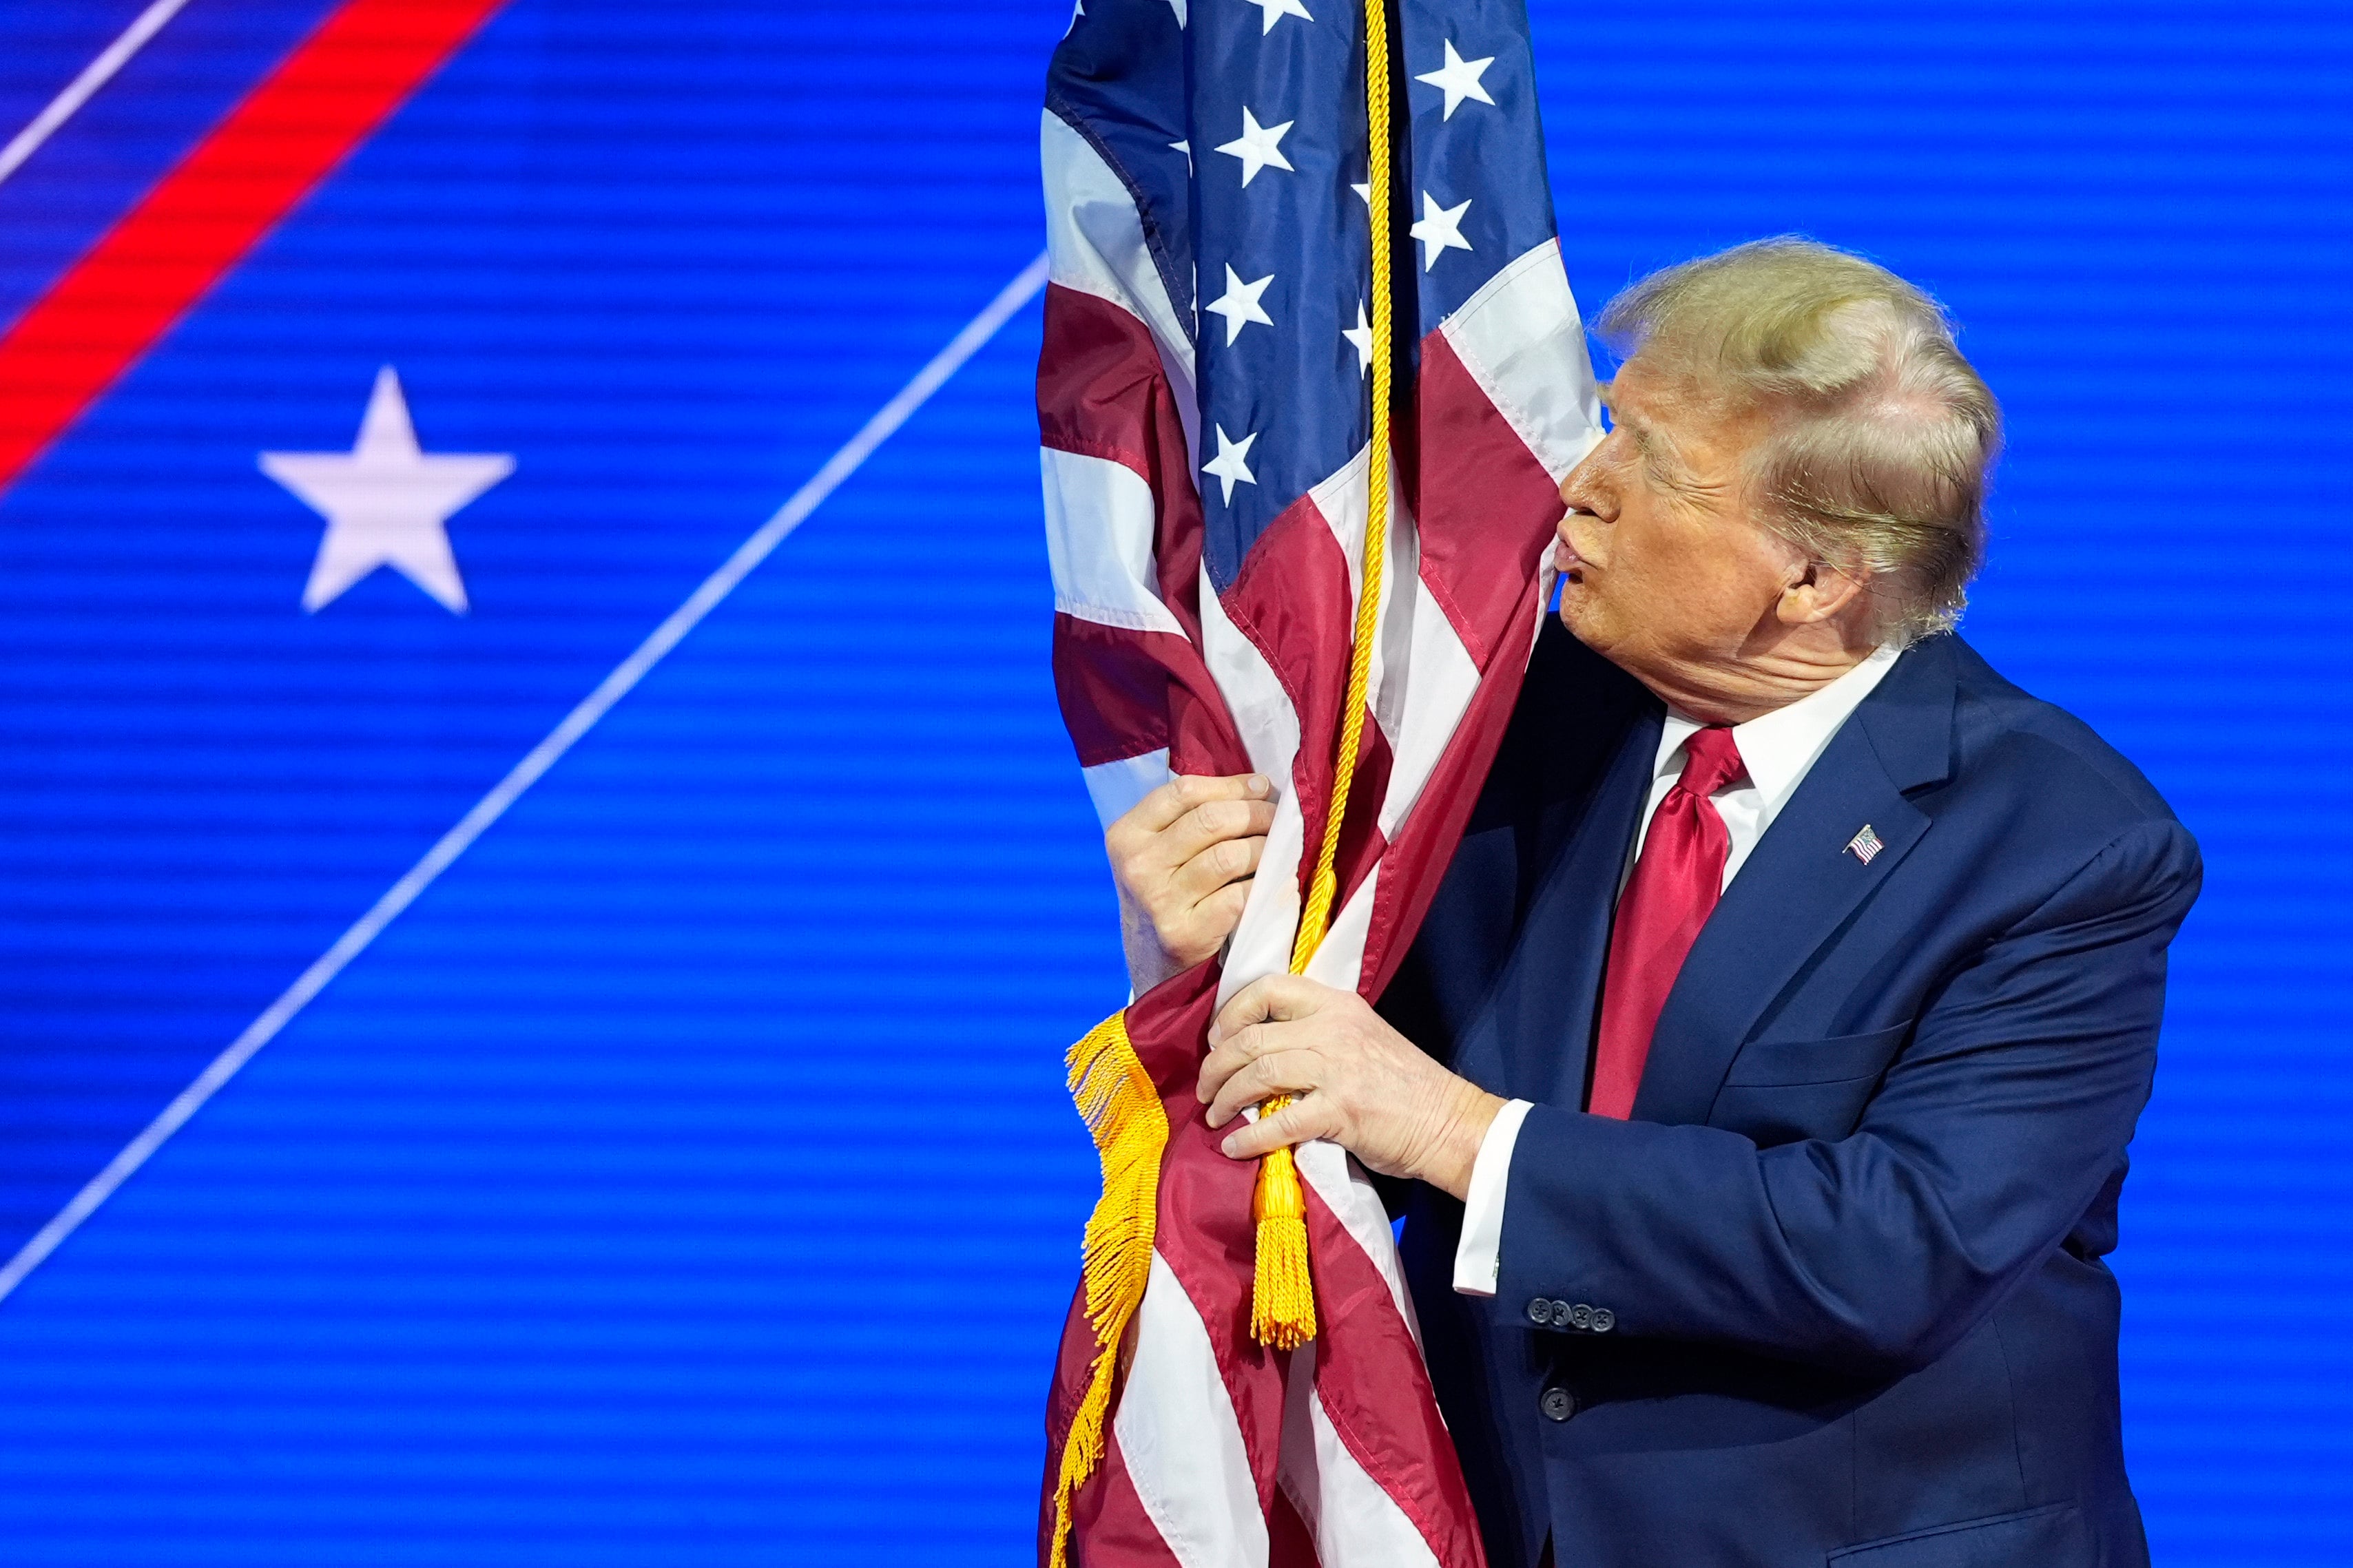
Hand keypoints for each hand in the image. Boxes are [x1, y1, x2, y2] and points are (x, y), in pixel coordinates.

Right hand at [1105, 773, 1276, 993]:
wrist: (1155, 972)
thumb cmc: (1168, 901)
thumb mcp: (1157, 856)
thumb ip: (1189, 818)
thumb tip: (1257, 785)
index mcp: (1125, 836)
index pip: (1184, 791)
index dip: (1231, 785)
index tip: (1262, 786)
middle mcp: (1137, 866)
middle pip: (1212, 820)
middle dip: (1257, 814)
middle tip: (1280, 819)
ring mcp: (1159, 901)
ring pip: (1231, 855)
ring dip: (1266, 849)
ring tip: (1279, 850)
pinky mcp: (1185, 934)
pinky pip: (1240, 894)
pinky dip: (1265, 887)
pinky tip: (1273, 884)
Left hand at [1198, 975, 1502, 1200]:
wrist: (1451, 1123)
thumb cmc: (1406, 1087)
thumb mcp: (1362, 1039)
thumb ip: (1318, 1037)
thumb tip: (1261, 1056)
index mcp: (1338, 1004)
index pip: (1269, 987)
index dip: (1232, 1011)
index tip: (1217, 1038)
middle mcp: (1334, 1027)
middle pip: (1252, 1035)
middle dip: (1217, 1064)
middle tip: (1205, 1088)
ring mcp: (1337, 1067)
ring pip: (1259, 1071)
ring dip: (1226, 1097)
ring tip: (1214, 1116)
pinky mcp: (1341, 1109)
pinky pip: (1279, 1121)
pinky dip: (1250, 1136)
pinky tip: (1235, 1146)